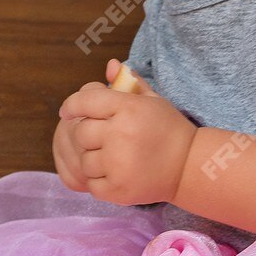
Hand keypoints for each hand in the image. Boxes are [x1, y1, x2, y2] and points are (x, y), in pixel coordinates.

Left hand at [55, 60, 196, 204]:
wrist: (189, 167)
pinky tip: (115, 174)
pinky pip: (91, 184)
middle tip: (100, 138)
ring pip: (84, 160)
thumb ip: (130, 82)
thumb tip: (111, 65)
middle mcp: (121, 134)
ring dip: (93, 159)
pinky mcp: (118, 190)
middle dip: (87, 135)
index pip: (85, 101)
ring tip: (112, 158)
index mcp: (129, 108)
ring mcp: (119, 164)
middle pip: (81, 132)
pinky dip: (99, 181)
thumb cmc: (168, 130)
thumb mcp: (153, 100)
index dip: (72, 105)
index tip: (67, 112)